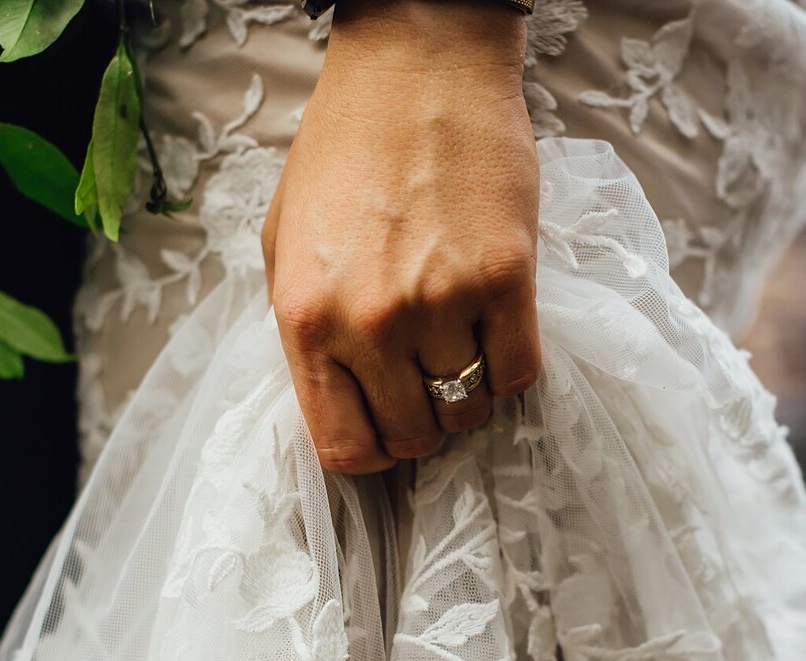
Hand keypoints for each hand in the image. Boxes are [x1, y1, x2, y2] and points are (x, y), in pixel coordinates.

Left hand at [260, 0, 540, 473]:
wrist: (418, 65)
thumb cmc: (347, 147)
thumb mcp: (286, 243)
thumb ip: (308, 329)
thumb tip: (341, 400)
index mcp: (306, 318)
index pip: (343, 447)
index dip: (370, 451)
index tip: (386, 429)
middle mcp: (370, 321)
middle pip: (412, 435)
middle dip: (422, 421)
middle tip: (428, 382)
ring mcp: (441, 302)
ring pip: (468, 410)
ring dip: (468, 392)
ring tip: (462, 344)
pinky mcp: (507, 278)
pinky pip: (518, 373)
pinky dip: (511, 367)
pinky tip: (498, 330)